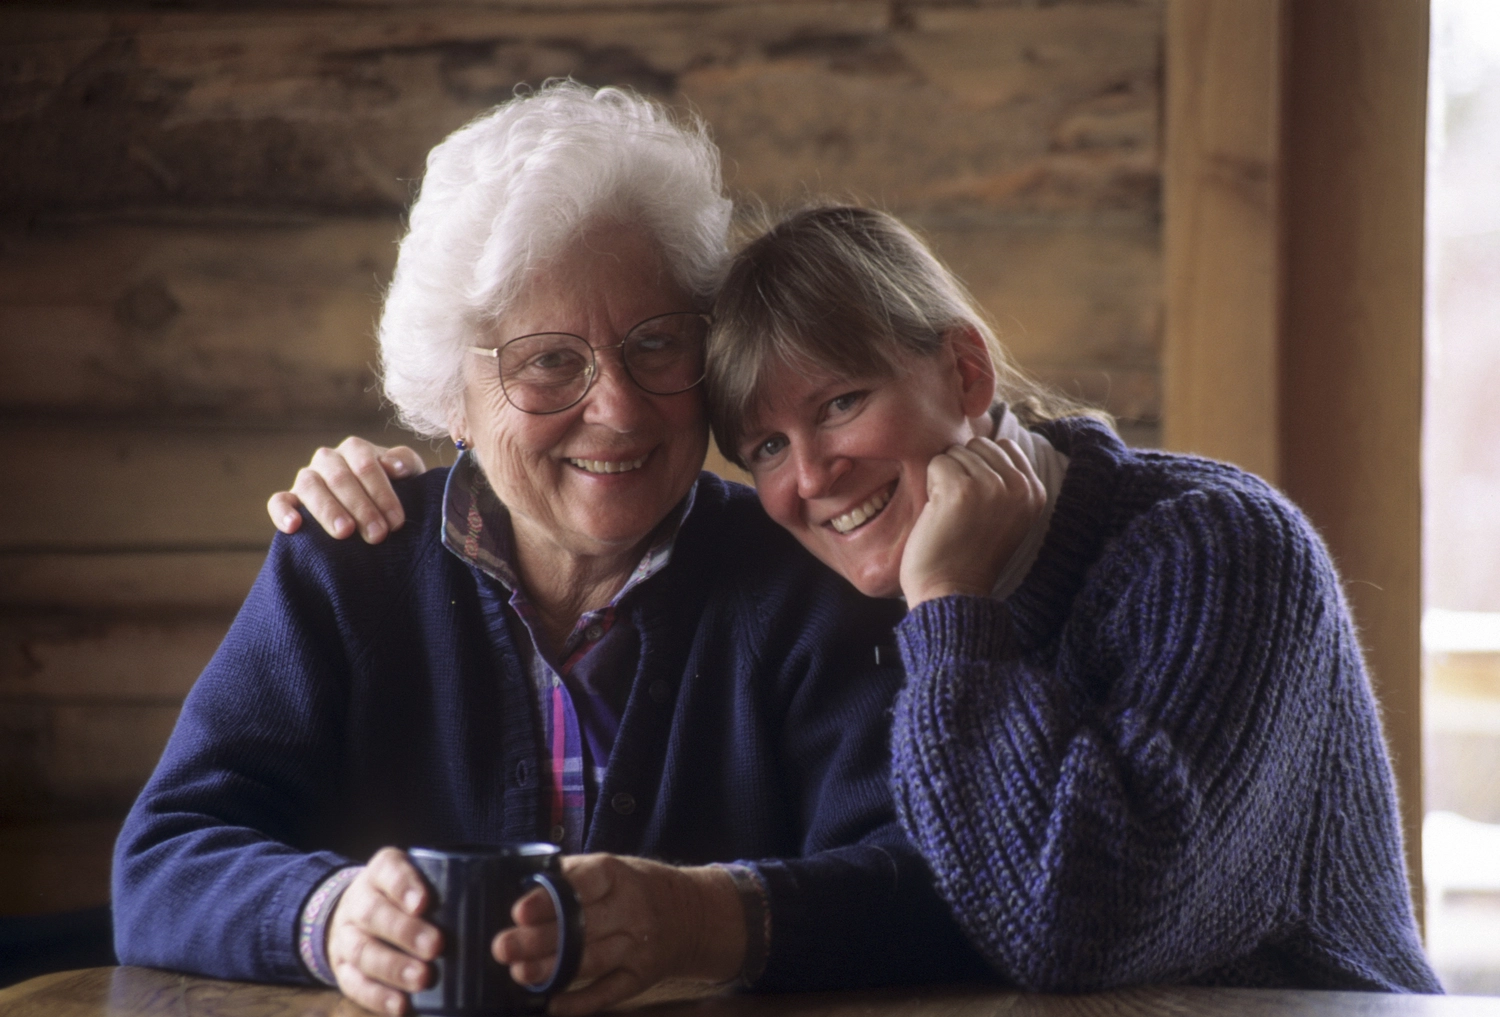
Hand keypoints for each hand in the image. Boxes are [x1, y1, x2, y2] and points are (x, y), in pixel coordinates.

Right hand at [267, 437, 426, 542]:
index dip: (382, 493)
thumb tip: (392, 466)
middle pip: (339, 477)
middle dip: (361, 507)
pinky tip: (294, 527)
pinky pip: (278, 501)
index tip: (396, 522)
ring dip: (328, 510)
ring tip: (345, 532)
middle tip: (378, 535)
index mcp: (355, 449)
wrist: (380, 510)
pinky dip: (282, 512)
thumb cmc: (399, 489)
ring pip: (309, 486)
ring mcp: (307, 478)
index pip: (366, 465)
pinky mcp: (290, 499)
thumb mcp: (410, 474)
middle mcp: (328, 459)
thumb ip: (405, 463)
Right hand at [328, 848, 441, 1015]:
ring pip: (363, 951)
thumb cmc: (404, 898)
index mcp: (380, 873)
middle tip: (436, 946)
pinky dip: (377, 996)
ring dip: (393, 967)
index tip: (424, 903)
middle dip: (405, 931)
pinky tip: (401, 1006)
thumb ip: (448, 884)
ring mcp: (346, 936)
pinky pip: (354, 983)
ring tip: (422, 979)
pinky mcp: (342, 968)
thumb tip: (497, 905)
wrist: (354, 913)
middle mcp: (358, 901)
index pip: (388, 870)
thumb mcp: (419, 878)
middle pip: (374, 914)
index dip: (404, 886)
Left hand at [494, 854, 743, 1015]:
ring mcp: (638, 946)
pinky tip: (553, 1003)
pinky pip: (609, 992)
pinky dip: (580, 1001)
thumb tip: (520, 885)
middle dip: (539, 939)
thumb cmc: (638, 887)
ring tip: (520, 973)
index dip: (551, 897)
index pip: (584, 883)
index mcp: (619, 876)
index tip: (520, 909)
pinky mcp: (641, 976)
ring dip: (553, 969)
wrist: (694, 915)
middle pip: (582, 926)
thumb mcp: (613, 869)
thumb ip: (572, 875)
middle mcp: (631, 910)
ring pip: (592, 960)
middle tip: (503, 946)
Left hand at [899, 436, 1045, 606]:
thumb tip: (983, 441)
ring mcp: (992, 486)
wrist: (952, 593)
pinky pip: (937, 462)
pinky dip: (930, 486)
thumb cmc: (968, 555)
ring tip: (951, 515)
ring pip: (955, 452)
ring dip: (944, 480)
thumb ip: (1005, 481)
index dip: (980, 467)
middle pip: (978, 445)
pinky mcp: (961, 489)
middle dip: (961, 470)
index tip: (975, 502)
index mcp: (1034, 492)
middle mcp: (1019, 486)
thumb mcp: (1005, 516)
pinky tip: (938, 514)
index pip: (1003, 445)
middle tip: (960, 510)